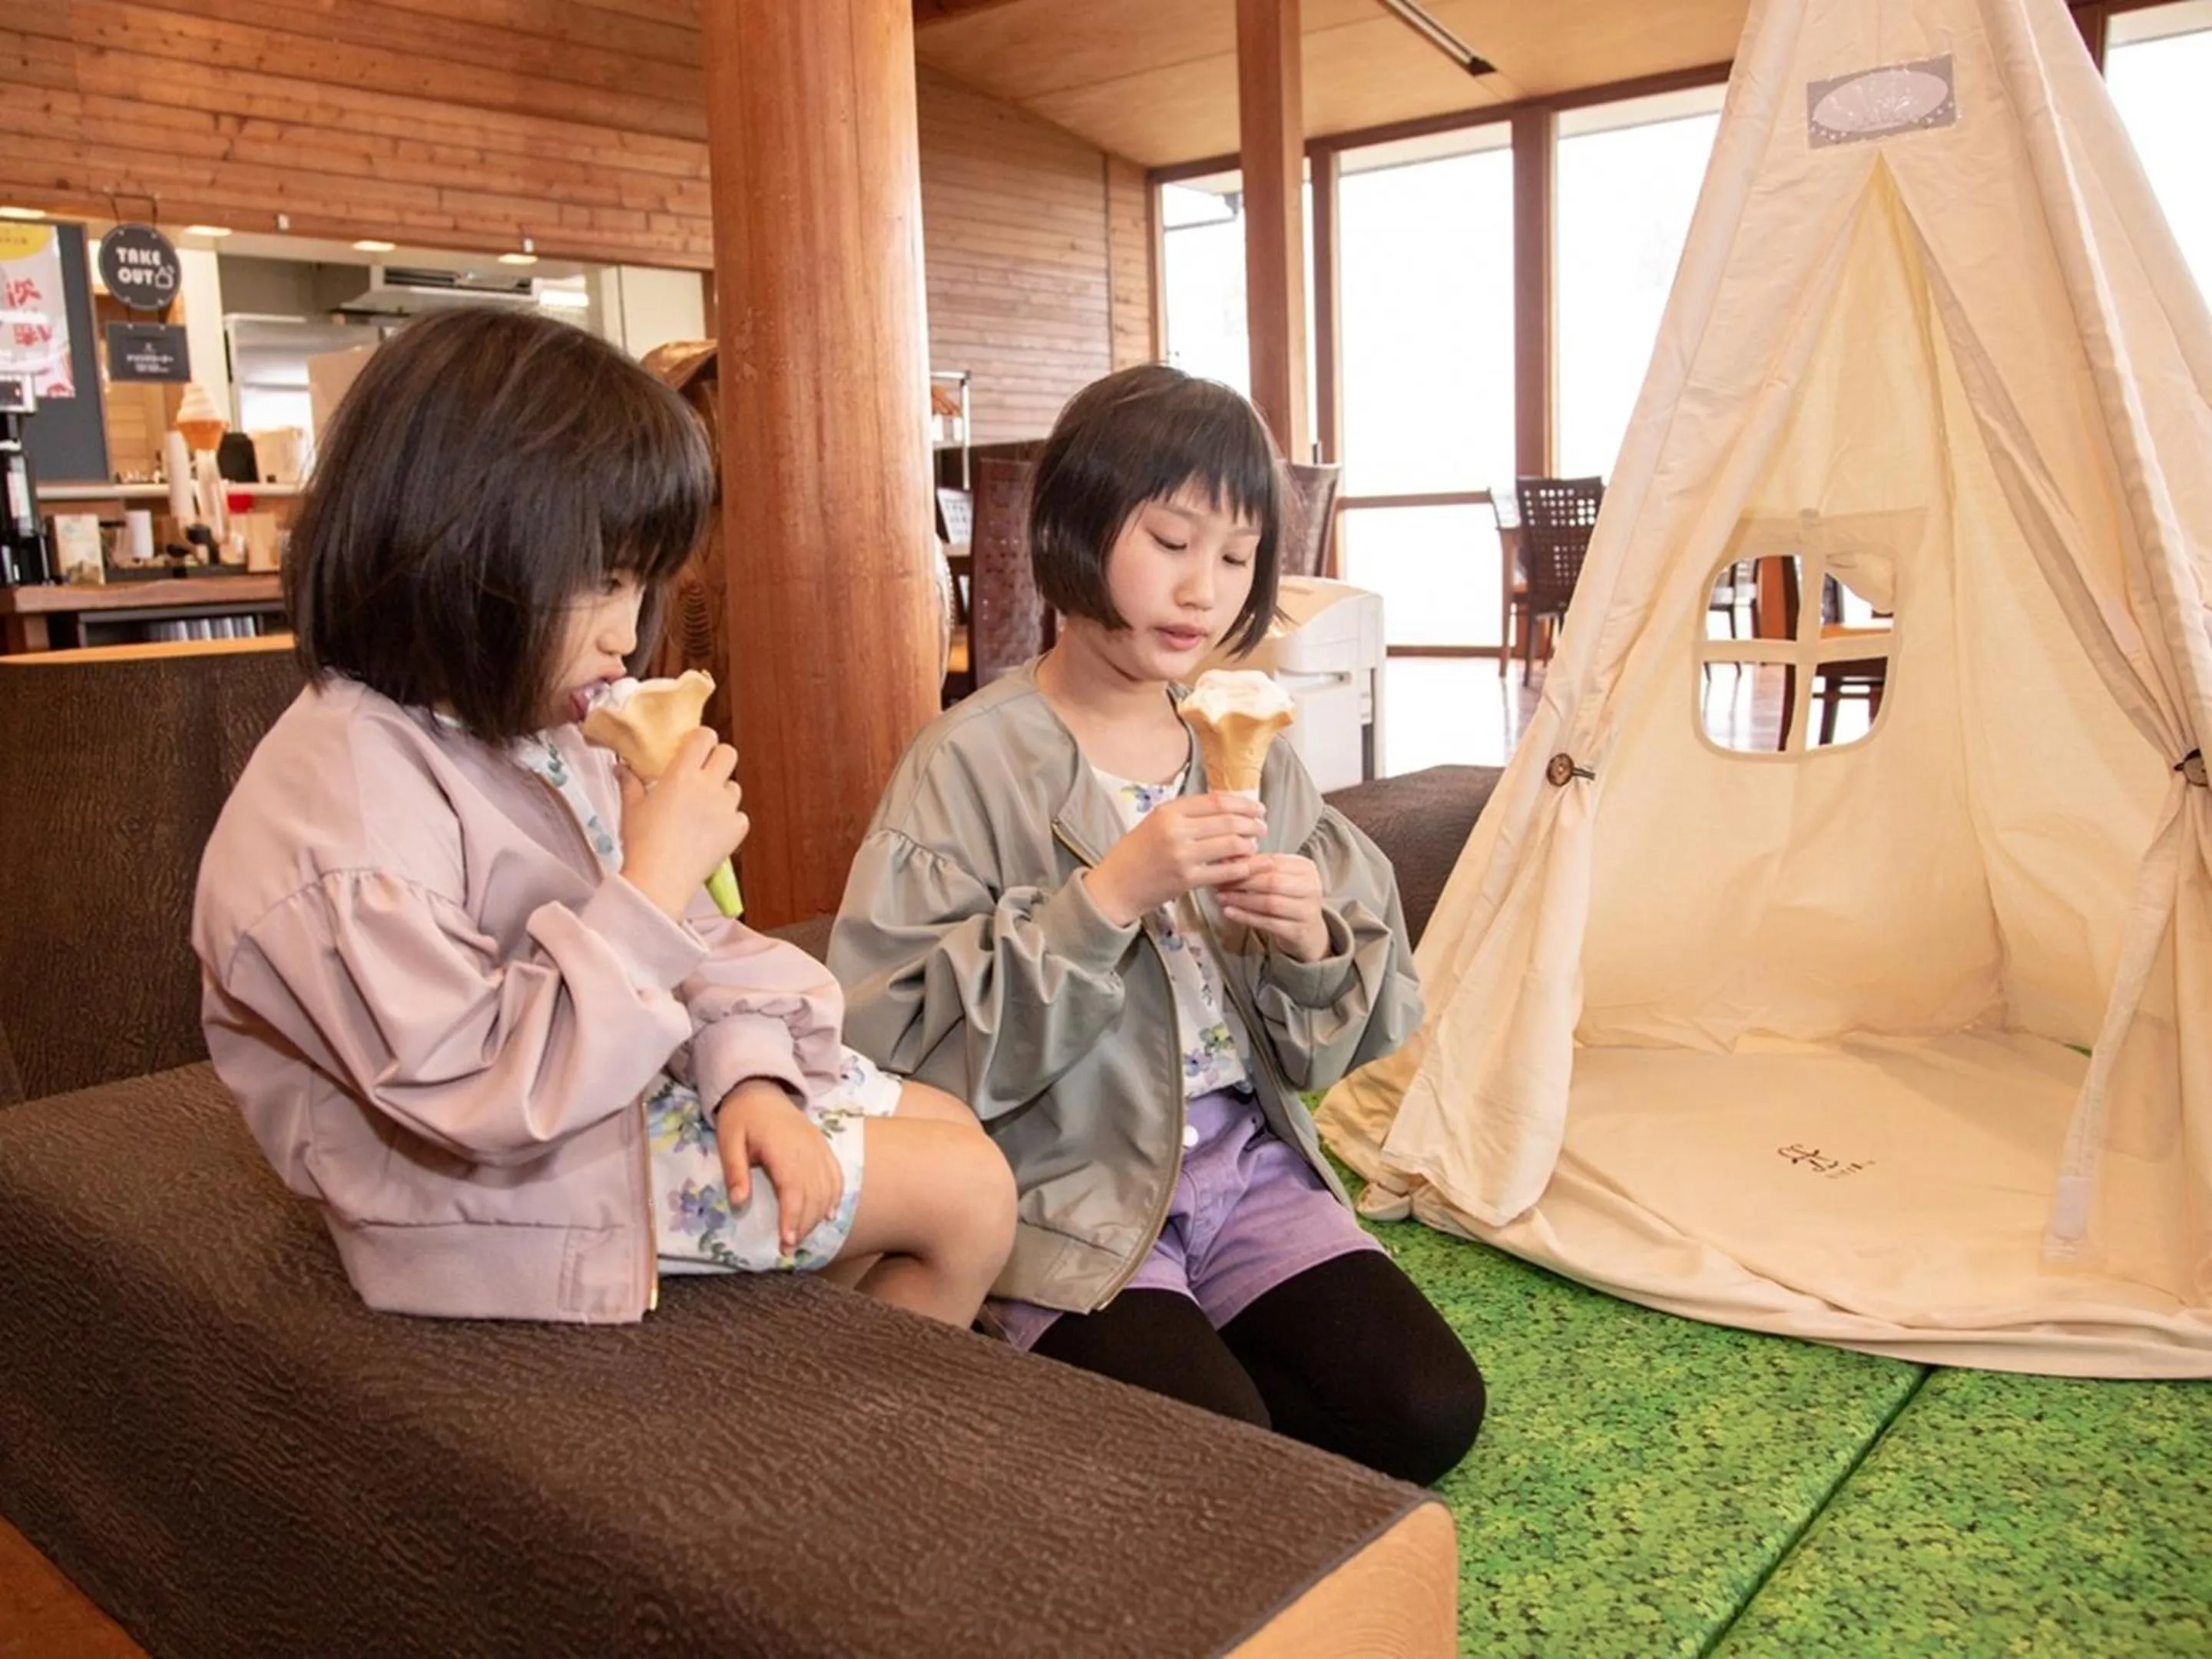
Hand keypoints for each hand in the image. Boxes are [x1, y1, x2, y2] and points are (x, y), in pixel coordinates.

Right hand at [619, 727, 747, 920]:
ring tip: (703, 809)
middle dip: (718, 759)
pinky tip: (711, 831)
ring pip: (735, 787)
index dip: (701, 740)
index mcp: (682, 774)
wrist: (660, 879)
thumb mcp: (631, 807)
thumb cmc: (642, 842)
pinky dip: (729, 820)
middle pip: (729, 754)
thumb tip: (621, 767)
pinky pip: (739, 816)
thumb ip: (629, 781)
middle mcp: (709, 786)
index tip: (692, 749)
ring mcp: (726, 808)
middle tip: (703, 774)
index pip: (705, 737)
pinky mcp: (736, 830)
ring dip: (722, 792)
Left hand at [715, 1080, 841, 1254]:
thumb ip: (735, 1171)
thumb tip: (738, 1203)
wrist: (760, 1089)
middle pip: (813, 1195)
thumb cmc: (741, 1117)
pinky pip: (836, 1175)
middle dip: (804, 1225)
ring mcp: (818, 1148)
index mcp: (782, 1149)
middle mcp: (806, 1150)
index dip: (793, 1218)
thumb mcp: (728, 1141)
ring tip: (802, 1237)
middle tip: (789, 1249)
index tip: (786, 1242)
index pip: (793, 1190)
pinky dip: (835, 1197)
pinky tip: (829, 1215)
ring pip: (827, 1189)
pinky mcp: (823, 1147)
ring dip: (817, 1216)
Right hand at [1085, 793, 1265, 925]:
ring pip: (1230, 844)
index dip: (1242, 803)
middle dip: (1252, 823)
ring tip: (1254, 846)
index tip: (1257, 808)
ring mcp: (1182, 855)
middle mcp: (1176, 830)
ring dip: (1249, 845)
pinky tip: (1249, 866)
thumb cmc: (1136, 853)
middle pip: (1227, 821)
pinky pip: (1224, 872)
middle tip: (1262, 827)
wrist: (1116, 886)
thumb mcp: (1155, 822)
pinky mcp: (1187, 880)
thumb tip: (1224, 807)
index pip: (1216, 801)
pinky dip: (1242, 868)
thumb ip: (1186, 815)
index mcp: (1169, 811)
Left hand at [1217, 854, 1330, 962]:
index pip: (1272, 862)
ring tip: (1221, 897)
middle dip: (1242, 882)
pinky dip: (1246, 917)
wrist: (1309, 932)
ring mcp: (1307, 910)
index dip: (1245, 864)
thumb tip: (1225, 857)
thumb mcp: (1278, 879)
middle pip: (1272, 882)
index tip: (1222, 866)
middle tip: (1219, 883)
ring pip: (1270, 903)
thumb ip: (1257, 867)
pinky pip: (1268, 923)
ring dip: (1242, 900)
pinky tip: (1229, 912)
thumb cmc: (1288, 900)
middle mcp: (1311, 887)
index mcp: (1306, 867)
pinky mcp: (1299, 931)